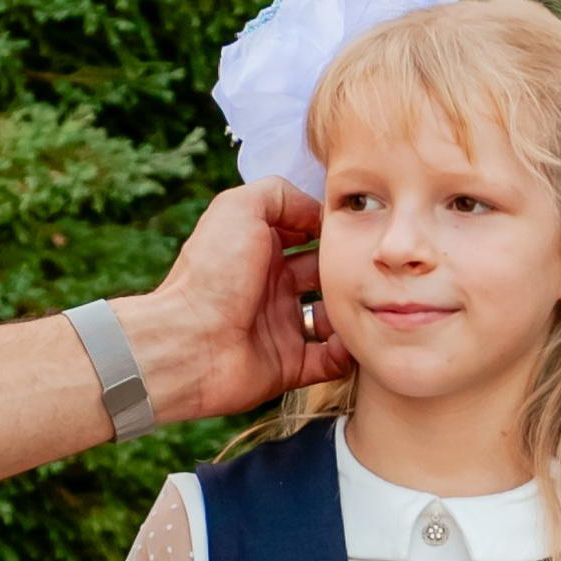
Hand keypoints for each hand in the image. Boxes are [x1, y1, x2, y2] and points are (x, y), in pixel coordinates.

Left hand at [117, 178, 347, 427]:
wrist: (189, 342)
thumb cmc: (211, 274)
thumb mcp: (239, 208)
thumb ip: (279, 195)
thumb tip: (318, 211)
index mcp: (261, 249)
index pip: (308, 234)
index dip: (333, 231)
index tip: (361, 229)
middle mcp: (272, 286)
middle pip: (327, 275)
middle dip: (351, 271)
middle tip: (372, 268)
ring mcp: (282, 326)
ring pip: (334, 316)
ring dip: (354, 310)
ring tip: (370, 303)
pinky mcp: (289, 364)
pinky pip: (331, 358)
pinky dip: (347, 351)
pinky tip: (354, 337)